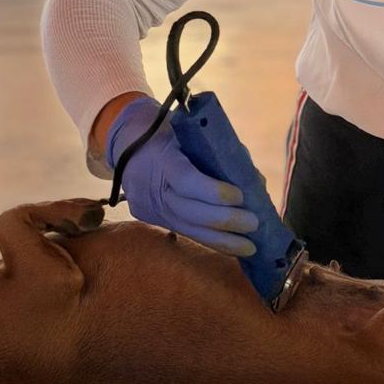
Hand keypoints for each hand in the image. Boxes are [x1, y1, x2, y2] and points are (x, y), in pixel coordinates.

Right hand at [106, 97, 258, 255]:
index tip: (240, 197)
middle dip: (225, 221)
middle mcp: (154, 187)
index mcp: (163, 158)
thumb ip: (222, 155)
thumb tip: (255, 183)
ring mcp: (152, 208)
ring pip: (188, 229)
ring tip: (250, 248)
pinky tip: (233, 248)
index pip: (186, 180)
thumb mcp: (193, 134)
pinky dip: (211, 240)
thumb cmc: (169, 134)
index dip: (214, 192)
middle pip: (188, 211)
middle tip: (254, 224)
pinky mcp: (155, 220)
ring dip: (222, 241)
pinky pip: (185, 232)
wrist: (127, 144)